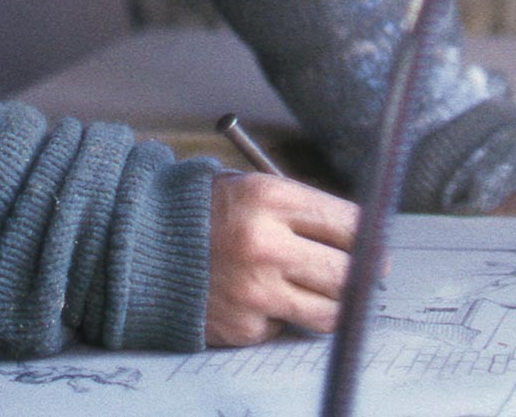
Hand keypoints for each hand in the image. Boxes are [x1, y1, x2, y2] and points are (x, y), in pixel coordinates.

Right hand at [204, 171, 359, 345]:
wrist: (139, 246)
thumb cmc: (203, 213)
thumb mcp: (250, 189)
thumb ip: (301, 211)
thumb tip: (360, 238)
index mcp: (271, 198)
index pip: (349, 223)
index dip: (370, 237)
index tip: (376, 244)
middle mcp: (266, 244)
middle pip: (348, 273)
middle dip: (365, 276)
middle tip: (371, 276)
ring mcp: (255, 290)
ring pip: (328, 312)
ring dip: (337, 305)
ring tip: (333, 295)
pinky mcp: (244, 325)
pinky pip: (284, 326)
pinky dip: (282, 316)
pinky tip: (264, 298)